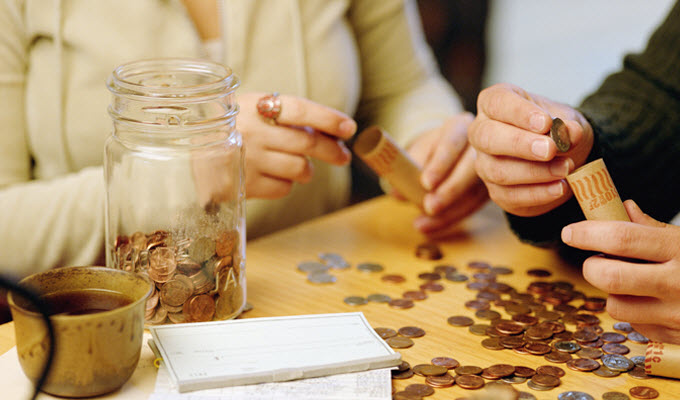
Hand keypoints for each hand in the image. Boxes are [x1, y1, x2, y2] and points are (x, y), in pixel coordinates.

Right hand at [237, 92, 356, 198]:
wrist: (184, 154)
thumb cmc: (230, 129)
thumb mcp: (251, 111)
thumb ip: (286, 119)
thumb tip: (332, 135)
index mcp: (255, 106)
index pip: (300, 109)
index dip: (329, 118)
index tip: (350, 128)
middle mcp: (252, 132)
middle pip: (307, 142)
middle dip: (332, 150)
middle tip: (343, 156)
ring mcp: (248, 160)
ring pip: (300, 169)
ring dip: (307, 170)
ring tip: (299, 166)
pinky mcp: (244, 186)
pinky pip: (283, 188)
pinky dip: (287, 184)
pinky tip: (273, 176)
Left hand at [405, 113, 488, 237]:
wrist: (447, 151)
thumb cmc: (430, 149)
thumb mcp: (418, 150)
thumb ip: (407, 166)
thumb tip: (398, 192)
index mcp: (459, 127)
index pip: (452, 143)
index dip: (440, 164)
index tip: (425, 183)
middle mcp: (479, 146)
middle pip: (470, 168)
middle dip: (449, 191)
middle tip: (428, 207)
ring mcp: (488, 169)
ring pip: (473, 193)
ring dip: (447, 212)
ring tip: (422, 225)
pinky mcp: (490, 189)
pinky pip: (473, 207)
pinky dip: (450, 219)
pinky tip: (430, 227)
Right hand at [468, 83, 593, 216]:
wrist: (563, 157)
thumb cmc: (556, 130)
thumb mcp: (568, 120)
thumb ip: (568, 125)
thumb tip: (570, 133)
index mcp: (494, 104)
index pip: (497, 102)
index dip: (519, 113)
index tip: (546, 123)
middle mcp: (482, 133)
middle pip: (487, 138)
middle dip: (520, 144)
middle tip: (549, 149)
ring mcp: (485, 164)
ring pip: (498, 171)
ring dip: (535, 172)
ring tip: (565, 168)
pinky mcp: (496, 191)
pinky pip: (510, 196)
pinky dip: (538, 193)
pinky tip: (559, 187)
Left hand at [561, 200, 679, 343]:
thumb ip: (653, 227)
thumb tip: (623, 207)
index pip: (621, 239)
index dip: (588, 234)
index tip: (569, 232)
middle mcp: (678, 283)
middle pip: (610, 277)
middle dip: (592, 267)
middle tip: (595, 261)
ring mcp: (677, 314)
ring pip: (615, 305)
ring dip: (612, 292)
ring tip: (630, 282)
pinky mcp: (674, 337)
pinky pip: (634, 324)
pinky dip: (632, 311)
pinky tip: (650, 300)